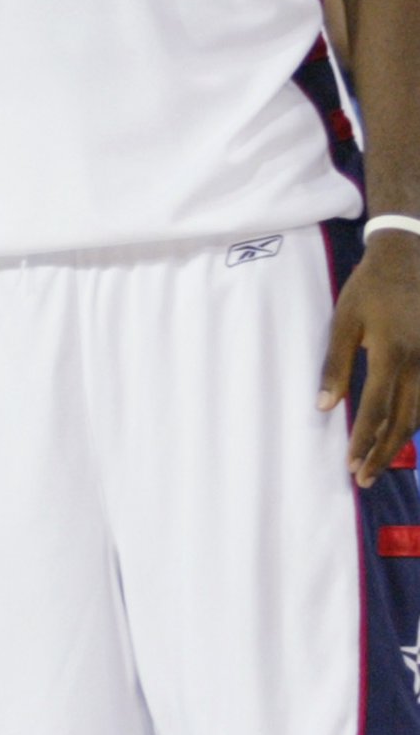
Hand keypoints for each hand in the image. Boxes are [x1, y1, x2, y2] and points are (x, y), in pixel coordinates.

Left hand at [328, 230, 419, 484]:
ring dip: (401, 441)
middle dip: (383, 452)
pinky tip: (404, 432)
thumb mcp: (343, 321)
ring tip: (380, 463)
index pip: (375, 409)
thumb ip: (335, 365)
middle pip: (404, 420)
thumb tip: (325, 406)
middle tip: (364, 478)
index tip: (350, 465)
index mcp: (391, 354)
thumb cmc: (370, 288)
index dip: (363, 441)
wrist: (411, 256)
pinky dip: (418, 419)